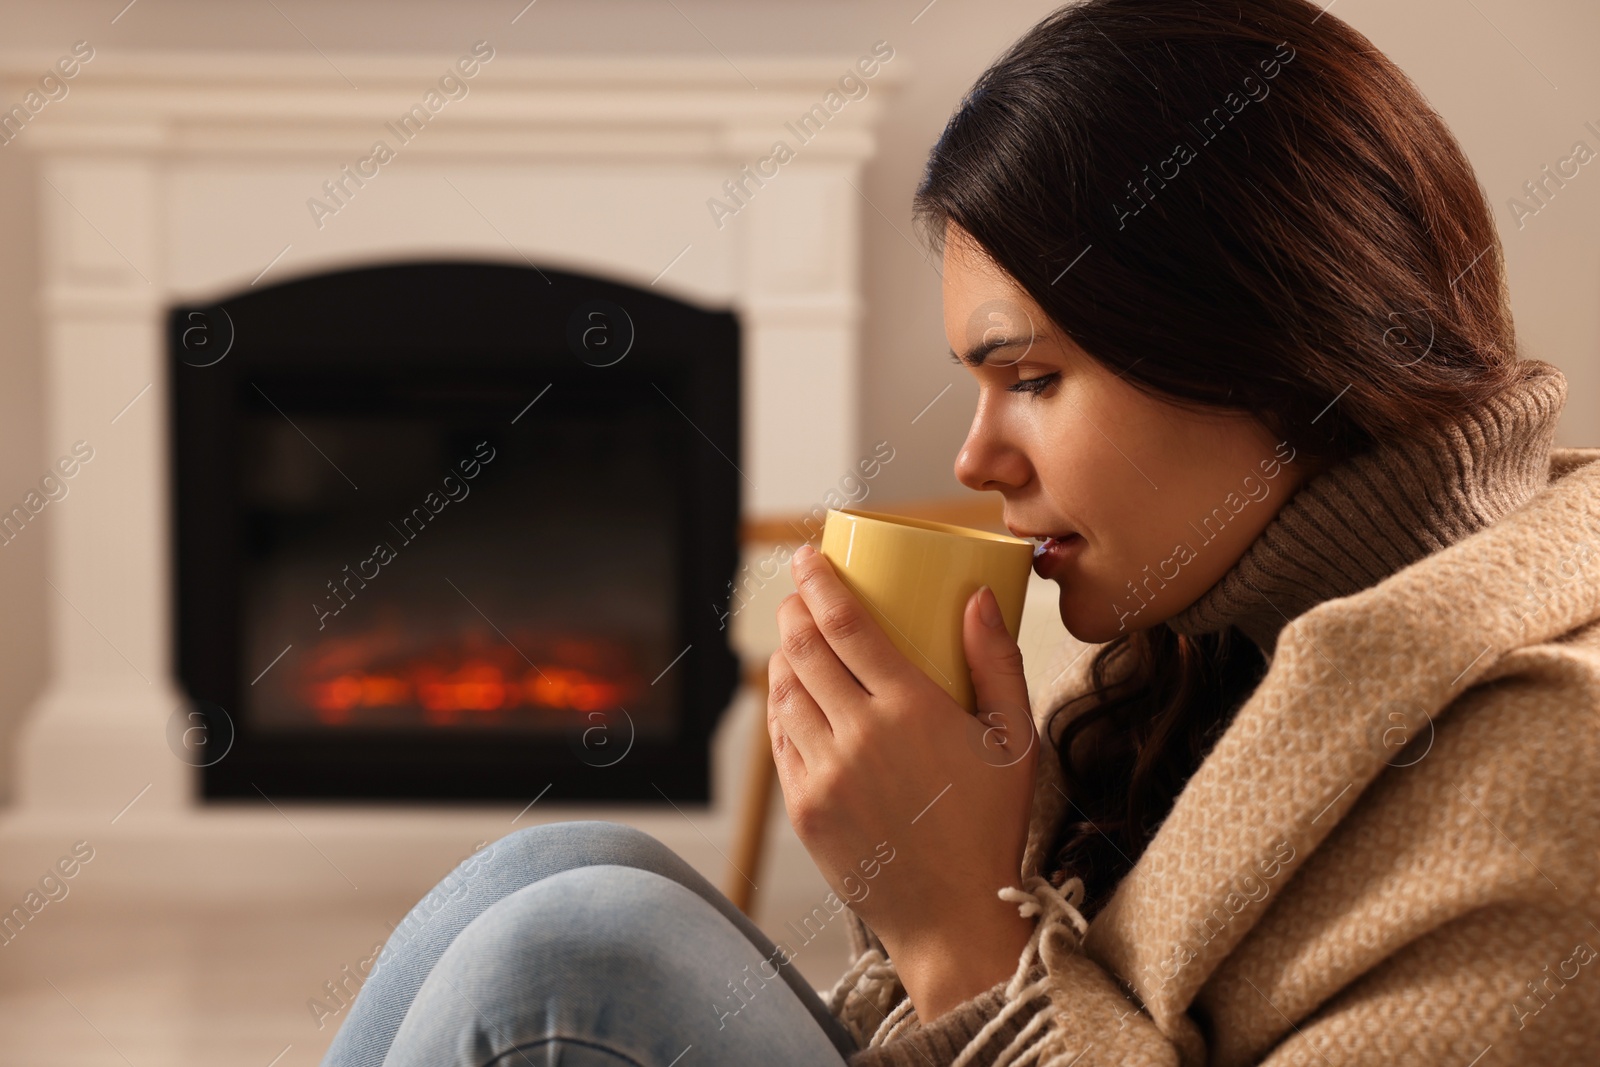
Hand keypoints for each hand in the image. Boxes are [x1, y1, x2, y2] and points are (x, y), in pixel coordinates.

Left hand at [767, 543, 1039, 1018]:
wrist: (954, 916)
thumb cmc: (992, 825)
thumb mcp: (1015, 741)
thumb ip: (997, 662)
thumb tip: (977, 596)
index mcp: (911, 710)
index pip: (847, 624)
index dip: (820, 581)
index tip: (809, 556)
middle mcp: (858, 735)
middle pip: (805, 648)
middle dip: (794, 608)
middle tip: (798, 590)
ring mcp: (824, 773)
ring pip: (784, 691)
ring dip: (783, 653)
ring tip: (793, 637)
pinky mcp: (803, 807)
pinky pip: (778, 739)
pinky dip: (779, 705)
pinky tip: (790, 693)